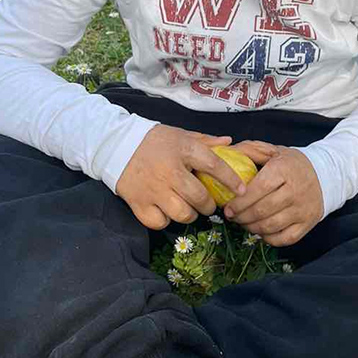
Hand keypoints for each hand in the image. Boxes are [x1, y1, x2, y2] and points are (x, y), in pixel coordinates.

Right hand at [115, 125, 273, 229]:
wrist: (116, 144)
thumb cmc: (154, 140)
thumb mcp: (181, 135)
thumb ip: (206, 141)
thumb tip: (230, 143)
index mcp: (183, 150)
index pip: (214, 165)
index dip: (231, 179)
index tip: (242, 190)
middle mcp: (170, 171)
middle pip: (200, 197)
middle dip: (209, 205)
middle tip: (208, 204)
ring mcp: (153, 189)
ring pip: (182, 214)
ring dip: (190, 215)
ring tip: (188, 208)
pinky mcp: (138, 203)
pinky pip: (160, 222)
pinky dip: (166, 220)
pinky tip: (167, 211)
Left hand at [223, 147, 323, 246]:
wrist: (324, 174)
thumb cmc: (292, 164)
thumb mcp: (273, 150)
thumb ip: (248, 150)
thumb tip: (224, 153)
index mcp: (285, 169)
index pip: (259, 189)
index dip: (240, 201)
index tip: (228, 207)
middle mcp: (296, 190)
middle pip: (262, 210)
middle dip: (241, 217)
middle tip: (232, 216)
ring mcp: (303, 209)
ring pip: (270, 226)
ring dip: (251, 228)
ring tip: (244, 222)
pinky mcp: (308, 223)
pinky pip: (283, 239)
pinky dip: (267, 238)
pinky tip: (260, 230)